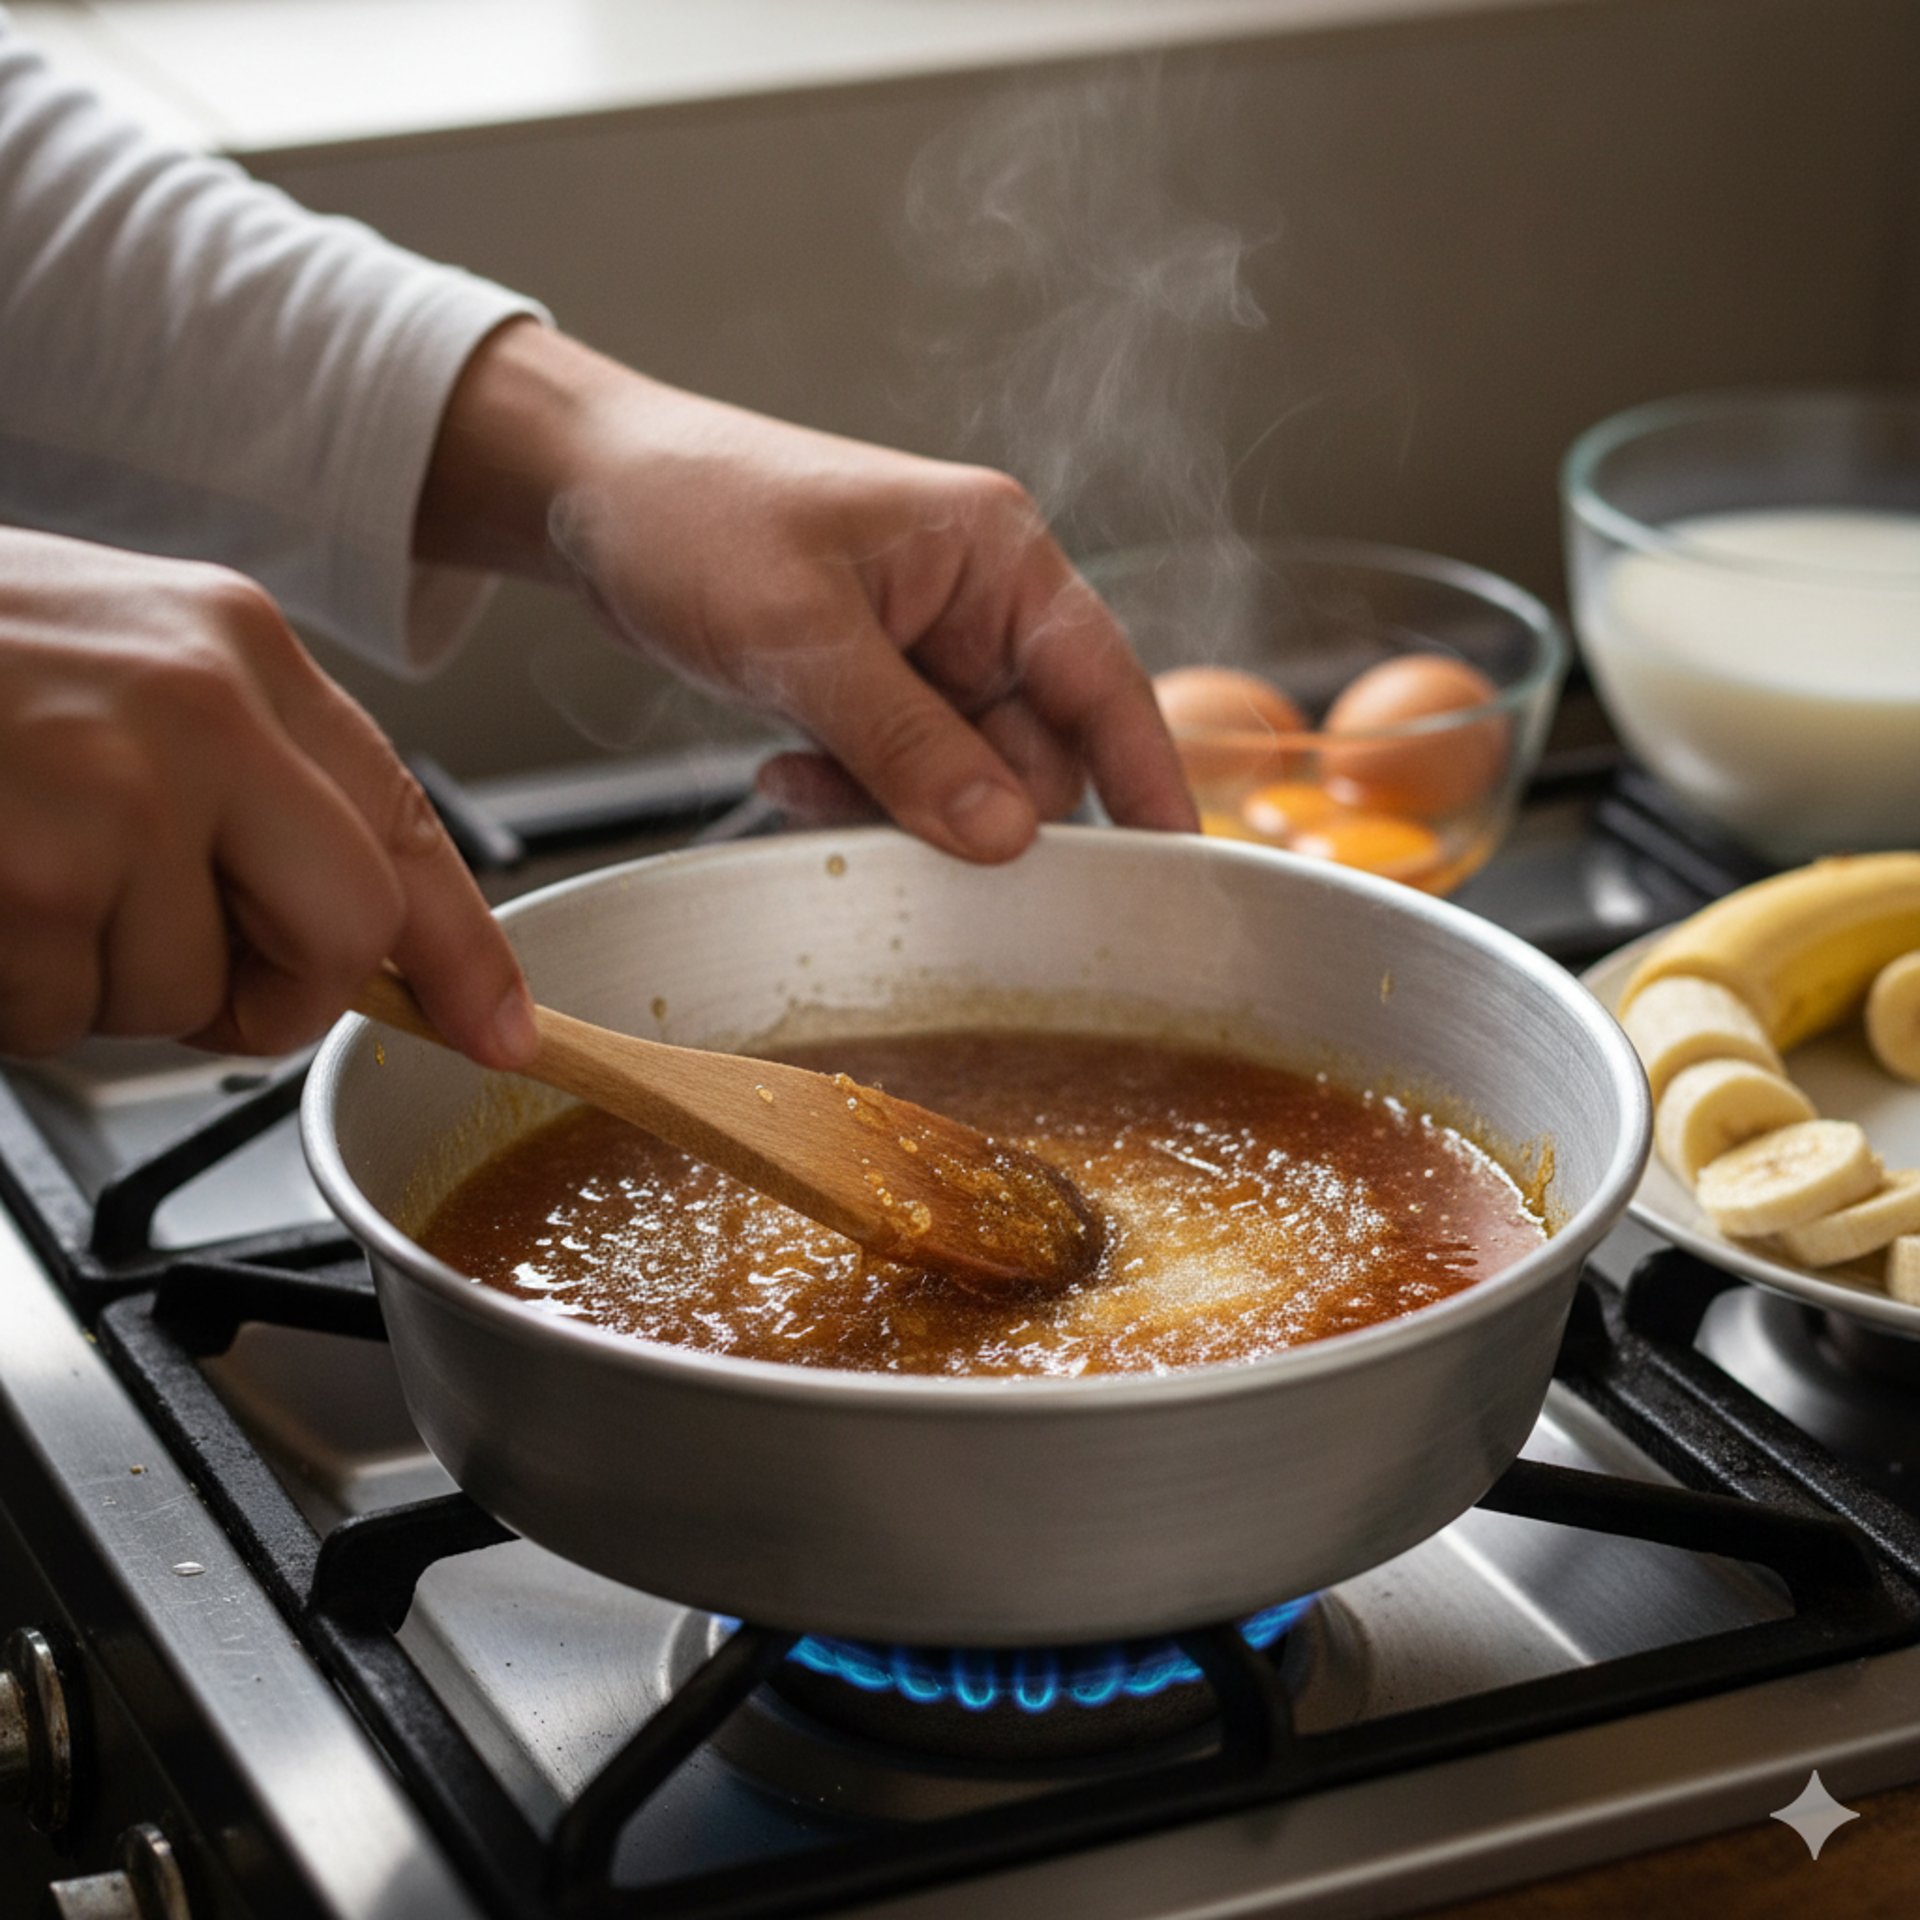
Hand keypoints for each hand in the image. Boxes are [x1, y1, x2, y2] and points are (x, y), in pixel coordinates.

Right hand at [0, 527, 534, 1063]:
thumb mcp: (125, 663)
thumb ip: (243, 776)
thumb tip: (355, 928)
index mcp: (241, 651)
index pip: (405, 822)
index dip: (461, 947)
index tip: (503, 1031)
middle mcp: (201, 712)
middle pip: (341, 932)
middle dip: (276, 992)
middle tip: (196, 975)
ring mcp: (110, 795)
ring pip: (182, 994)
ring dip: (97, 982)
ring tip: (16, 872)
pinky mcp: (22, 879)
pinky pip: (57, 1013)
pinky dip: (9, 992)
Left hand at [417, 322, 1196, 860]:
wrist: (588, 495)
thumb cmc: (695, 512)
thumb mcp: (801, 634)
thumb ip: (907, 743)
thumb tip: (1005, 836)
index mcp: (998, 558)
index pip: (1107, 683)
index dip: (1149, 778)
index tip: (1177, 867)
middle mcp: (980, 604)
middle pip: (1035, 753)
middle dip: (966, 803)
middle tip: (880, 813)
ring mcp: (930, 650)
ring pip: (966, 779)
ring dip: (893, 802)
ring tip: (804, 772)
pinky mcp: (879, 687)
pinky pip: (905, 776)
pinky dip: (854, 792)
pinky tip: (787, 764)